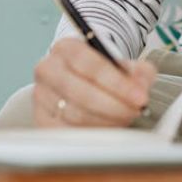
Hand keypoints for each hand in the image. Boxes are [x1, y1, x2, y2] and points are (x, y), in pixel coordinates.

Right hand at [32, 38, 156, 127]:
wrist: (81, 81)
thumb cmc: (101, 73)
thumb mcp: (124, 65)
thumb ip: (139, 72)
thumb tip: (141, 86)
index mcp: (66, 48)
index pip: (90, 64)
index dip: (117, 83)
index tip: (139, 97)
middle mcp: (48, 69)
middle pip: (81, 92)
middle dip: (115, 106)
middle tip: (134, 111)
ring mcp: (41, 95)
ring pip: (76, 115)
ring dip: (107, 121)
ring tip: (125, 118)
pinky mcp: (41, 119)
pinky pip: (68, 132)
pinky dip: (92, 133)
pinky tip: (108, 129)